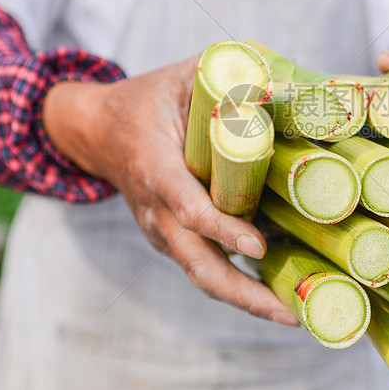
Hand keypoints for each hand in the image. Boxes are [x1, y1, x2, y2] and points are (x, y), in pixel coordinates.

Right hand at [42, 56, 298, 326]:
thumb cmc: (143, 101)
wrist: (97, 132)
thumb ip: (224, 75)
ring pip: (201, 274)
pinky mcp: (171, 239)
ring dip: (244, 299)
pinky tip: (272, 295)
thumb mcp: (179, 77)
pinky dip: (235, 287)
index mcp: (154, 169)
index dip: (222, 228)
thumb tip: (282, 83)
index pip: (187, 207)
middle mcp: (154, 210)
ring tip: (291, 315)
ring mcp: (160, 231)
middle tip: (288, 312)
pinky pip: (203, 267)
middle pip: (197, 264)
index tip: (258, 246)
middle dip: (242, 293)